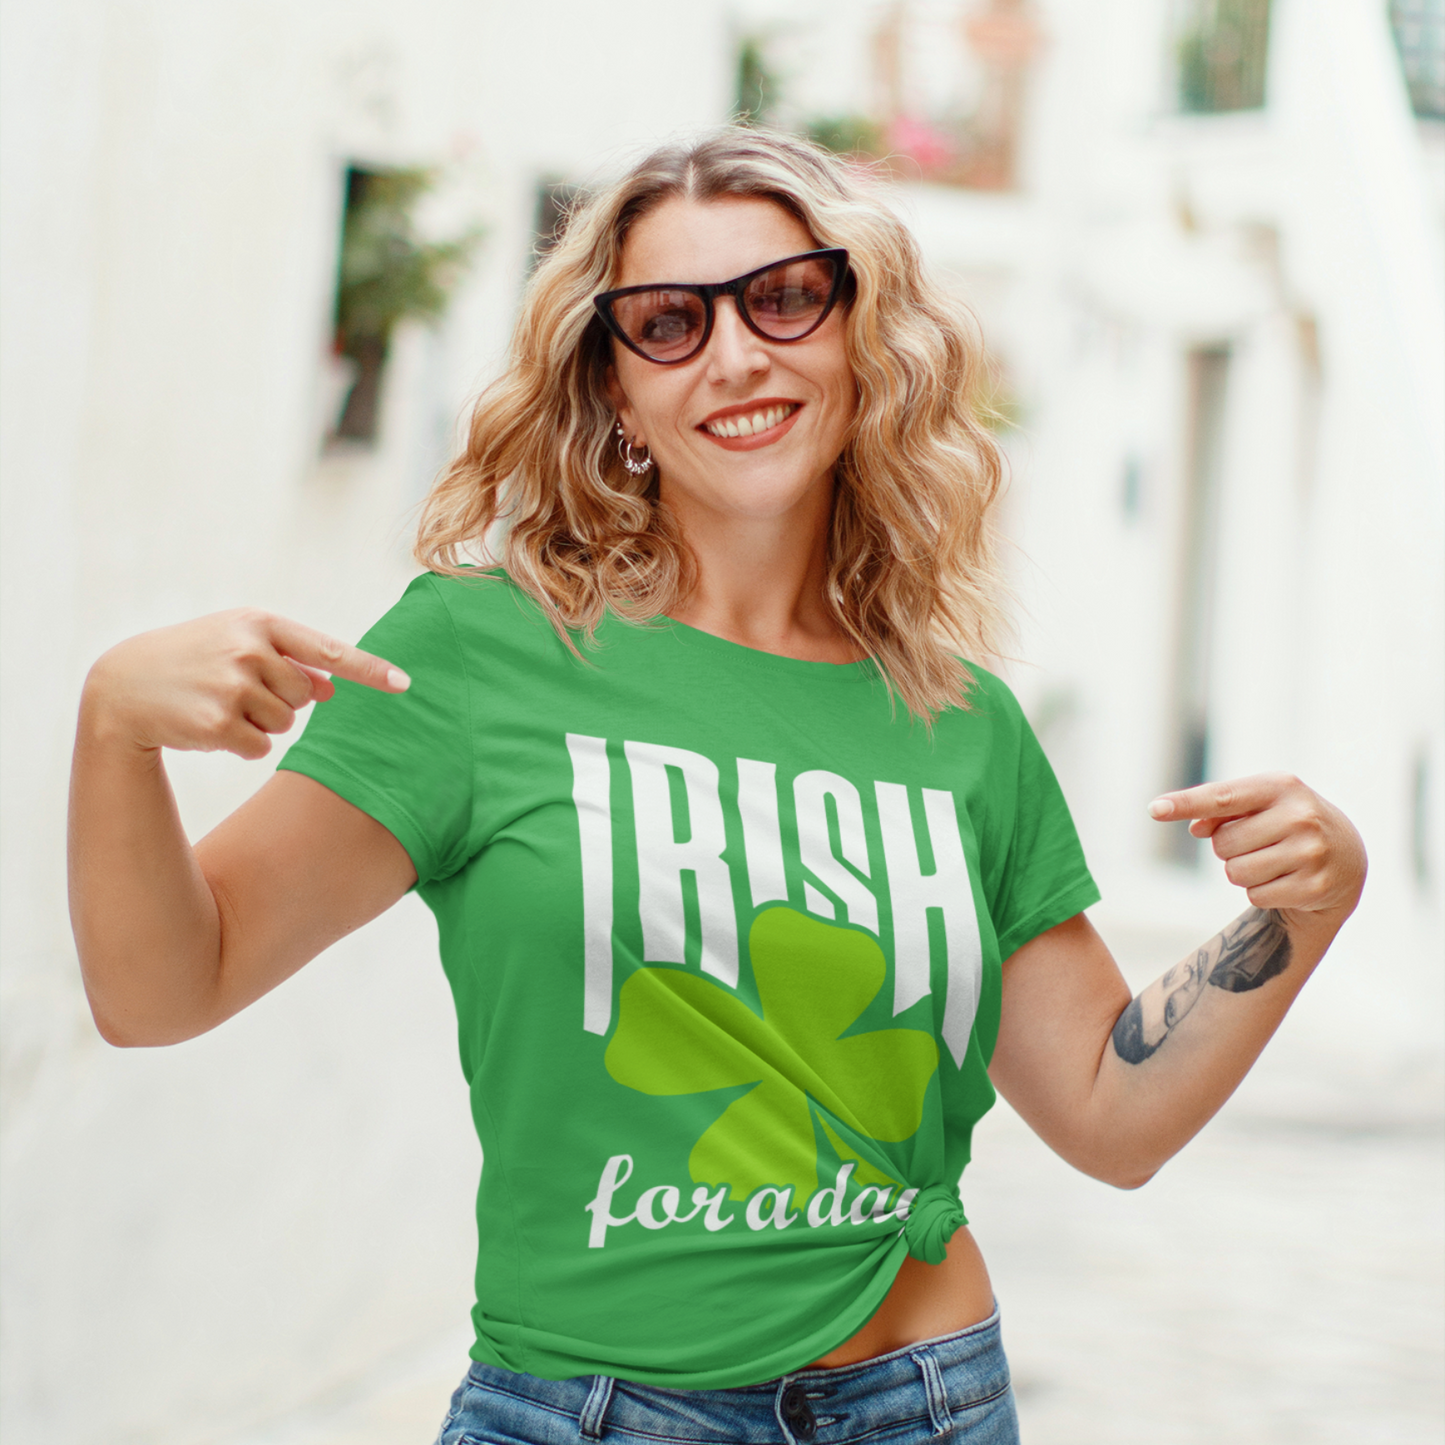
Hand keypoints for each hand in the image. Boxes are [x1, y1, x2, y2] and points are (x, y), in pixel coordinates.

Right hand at [81, 609, 408, 760]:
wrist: (123, 685)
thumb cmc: (193, 659)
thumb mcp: (237, 644)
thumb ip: (289, 660)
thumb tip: (333, 688)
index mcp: (260, 624)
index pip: (329, 650)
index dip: (370, 670)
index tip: (405, 684)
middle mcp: (250, 650)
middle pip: (306, 697)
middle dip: (280, 700)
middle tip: (235, 688)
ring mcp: (233, 686)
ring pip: (285, 724)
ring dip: (259, 723)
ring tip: (218, 703)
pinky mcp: (218, 723)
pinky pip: (262, 748)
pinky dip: (243, 745)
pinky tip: (209, 726)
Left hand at [1148, 773, 1365, 927]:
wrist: (1348, 857)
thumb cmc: (1287, 823)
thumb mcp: (1260, 805)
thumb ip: (1220, 810)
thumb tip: (1195, 826)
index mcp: (1281, 786)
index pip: (1222, 797)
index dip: (1185, 803)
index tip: (1155, 809)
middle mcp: (1300, 816)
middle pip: (1223, 844)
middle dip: (1230, 849)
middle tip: (1259, 844)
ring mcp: (1311, 852)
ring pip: (1236, 873)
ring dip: (1243, 873)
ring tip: (1272, 862)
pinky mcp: (1315, 886)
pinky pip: (1256, 896)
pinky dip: (1261, 893)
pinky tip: (1286, 881)